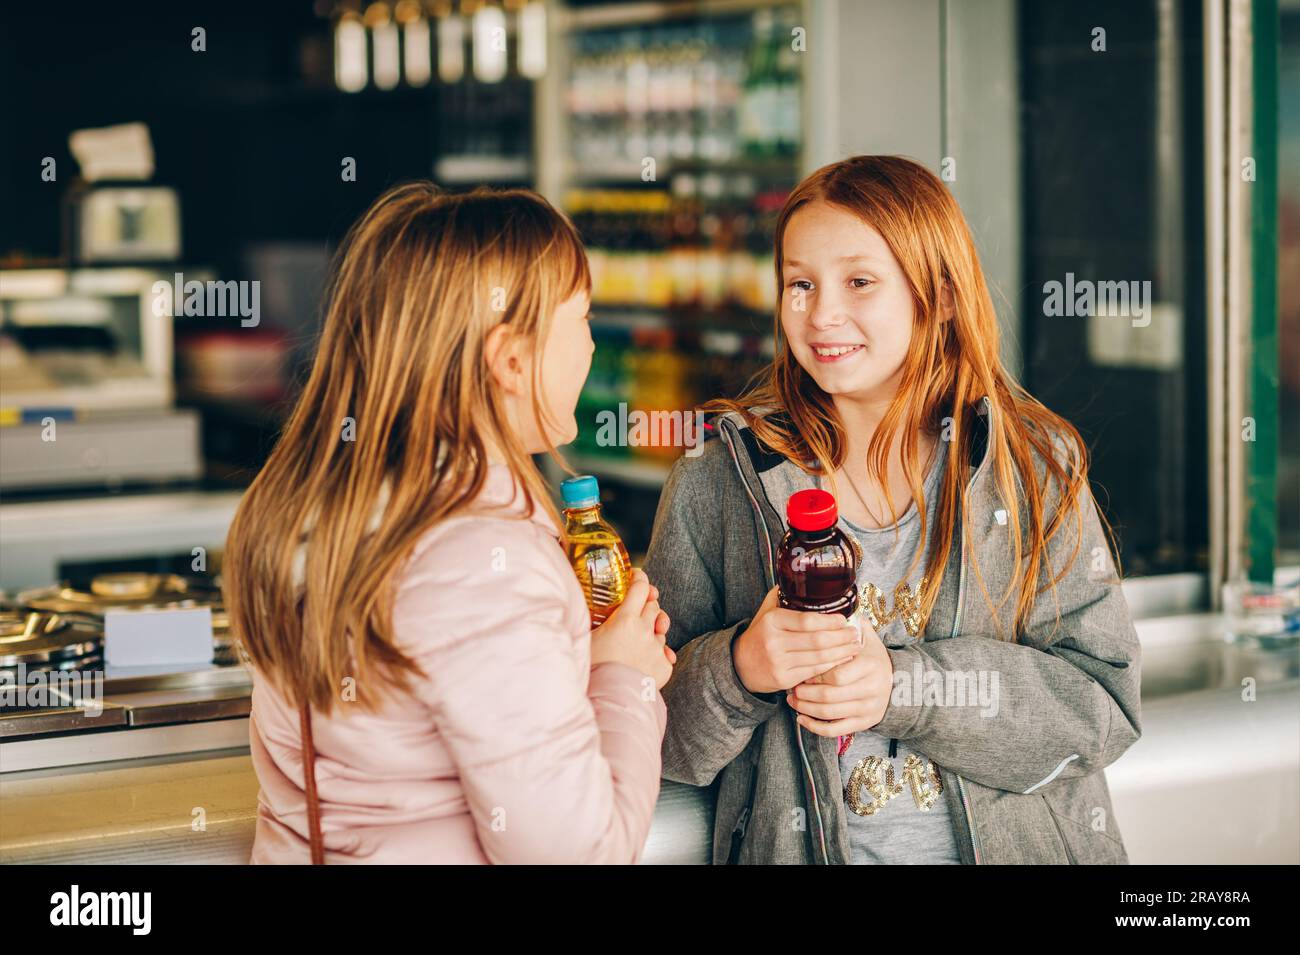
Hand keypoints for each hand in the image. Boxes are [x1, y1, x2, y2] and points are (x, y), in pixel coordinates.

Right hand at [590, 569, 673, 688]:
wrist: (609, 700)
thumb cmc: (592, 670)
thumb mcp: (587, 639)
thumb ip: (592, 621)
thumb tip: (577, 609)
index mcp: (625, 619)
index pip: (640, 588)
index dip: (639, 579)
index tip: (636, 576)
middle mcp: (645, 630)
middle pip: (653, 605)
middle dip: (646, 603)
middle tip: (637, 608)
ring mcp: (657, 649)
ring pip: (660, 629)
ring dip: (652, 629)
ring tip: (639, 637)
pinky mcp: (664, 666)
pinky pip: (665, 653)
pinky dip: (657, 653)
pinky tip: (646, 658)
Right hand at [732, 587, 860, 694]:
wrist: (740, 664)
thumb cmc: (761, 634)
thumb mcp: (766, 612)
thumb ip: (784, 596)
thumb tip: (809, 578)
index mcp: (772, 621)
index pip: (806, 621)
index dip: (829, 621)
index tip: (844, 620)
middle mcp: (774, 641)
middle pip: (816, 641)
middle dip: (841, 638)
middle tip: (855, 634)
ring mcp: (778, 662)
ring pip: (818, 657)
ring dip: (841, 652)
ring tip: (855, 646)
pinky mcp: (783, 679)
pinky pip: (813, 671)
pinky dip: (831, 665)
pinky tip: (842, 659)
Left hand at [785, 623, 892, 735]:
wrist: (898, 684)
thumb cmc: (872, 657)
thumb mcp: (868, 638)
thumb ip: (852, 623)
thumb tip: (835, 604)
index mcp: (870, 665)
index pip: (836, 673)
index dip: (815, 672)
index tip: (801, 667)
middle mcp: (872, 689)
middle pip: (829, 695)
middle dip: (805, 692)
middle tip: (791, 687)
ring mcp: (869, 709)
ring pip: (829, 713)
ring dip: (806, 708)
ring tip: (792, 700)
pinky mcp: (864, 723)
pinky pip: (835, 730)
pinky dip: (815, 726)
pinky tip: (802, 718)